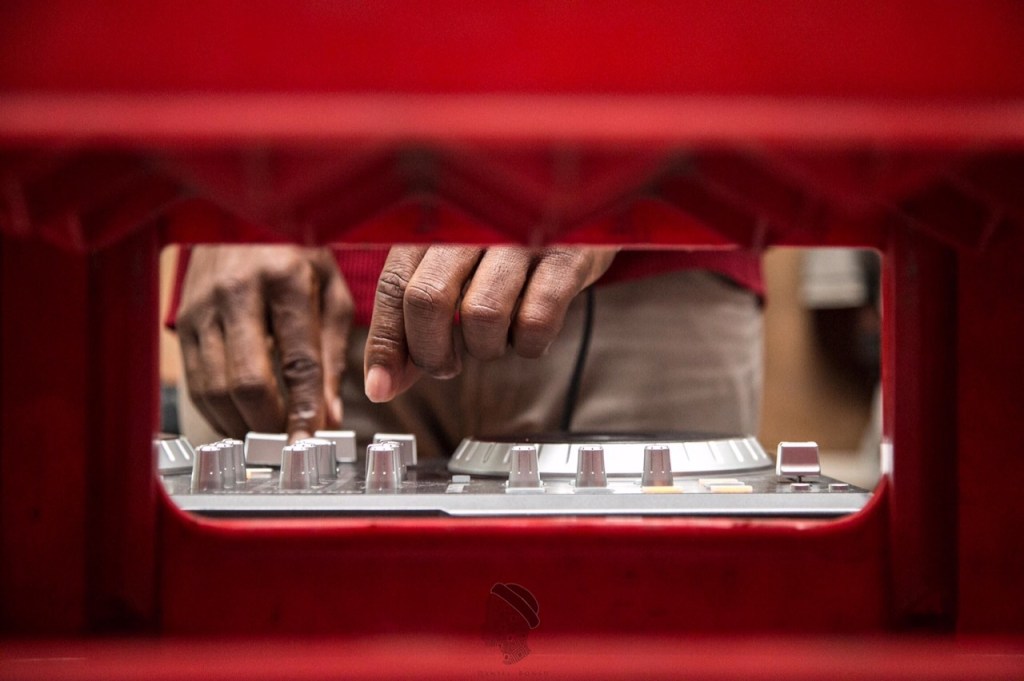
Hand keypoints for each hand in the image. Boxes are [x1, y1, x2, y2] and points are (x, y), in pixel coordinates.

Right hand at [176, 245, 352, 439]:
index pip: (298, 360)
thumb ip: (332, 353)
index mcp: (285, 277)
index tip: (312, 440)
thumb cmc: (295, 252)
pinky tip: (240, 419)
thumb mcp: (330, 289)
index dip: (305, 408)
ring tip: (268, 436)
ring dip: (242, 423)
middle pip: (248, 381)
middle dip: (271, 423)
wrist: (238, 214)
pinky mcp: (181, 320)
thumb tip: (328, 416)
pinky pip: (195, 381)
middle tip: (289, 443)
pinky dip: (218, 411)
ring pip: (215, 388)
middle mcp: (237, 290)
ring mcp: (202, 305)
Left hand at [363, 245, 615, 401]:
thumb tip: (385, 382)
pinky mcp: (567, 255)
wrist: (582, 209)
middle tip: (446, 366)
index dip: (386, 343)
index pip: (394, 285)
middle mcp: (473, 222)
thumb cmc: (508, 248)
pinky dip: (528, 344)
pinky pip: (536, 319)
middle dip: (432, 352)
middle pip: (427, 299)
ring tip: (496, 339)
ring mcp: (521, 235)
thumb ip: (417, 324)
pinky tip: (529, 336)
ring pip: (481, 314)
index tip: (382, 387)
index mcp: (436, 222)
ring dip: (485, 347)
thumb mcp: (457, 272)